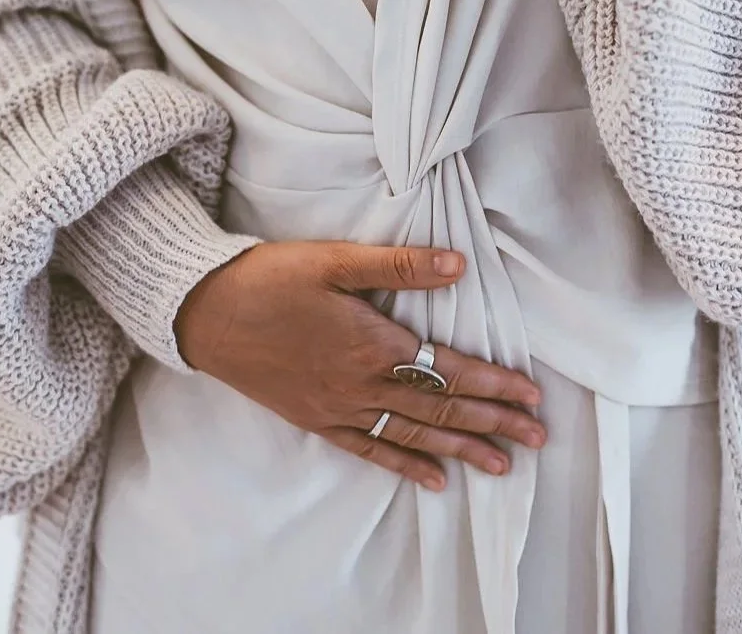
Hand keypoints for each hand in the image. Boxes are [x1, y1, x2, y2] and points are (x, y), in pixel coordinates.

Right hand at [176, 241, 547, 490]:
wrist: (204, 315)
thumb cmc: (268, 280)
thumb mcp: (334, 261)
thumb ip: (399, 267)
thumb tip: (457, 266)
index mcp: (373, 345)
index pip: (449, 371)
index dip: (494, 384)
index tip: (531, 396)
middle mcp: (363, 386)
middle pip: (441, 410)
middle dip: (493, 423)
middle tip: (537, 438)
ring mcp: (340, 408)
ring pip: (414, 435)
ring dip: (461, 450)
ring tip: (502, 464)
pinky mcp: (317, 420)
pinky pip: (370, 449)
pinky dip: (404, 465)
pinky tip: (433, 479)